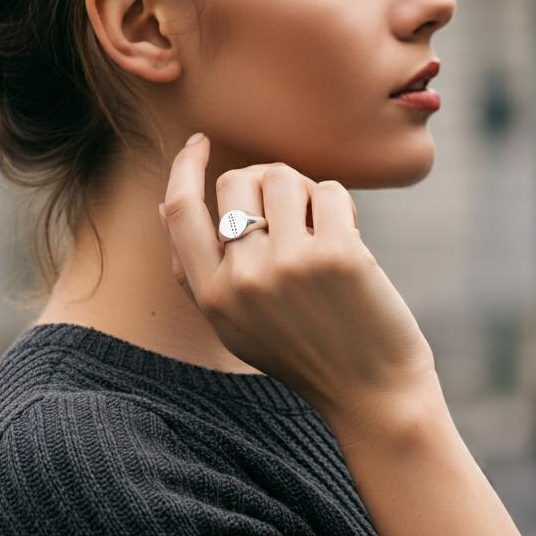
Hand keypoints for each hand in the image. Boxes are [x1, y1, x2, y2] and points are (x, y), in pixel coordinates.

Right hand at [157, 134, 438, 419]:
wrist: (372, 393)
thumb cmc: (303, 351)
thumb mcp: (234, 323)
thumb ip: (197, 271)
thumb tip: (162, 207)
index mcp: (211, 296)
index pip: (179, 210)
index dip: (185, 167)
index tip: (200, 143)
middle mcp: (242, 279)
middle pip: (236, 180)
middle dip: (266, 181)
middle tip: (294, 209)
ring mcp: (289, 265)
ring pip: (283, 177)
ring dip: (306, 192)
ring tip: (322, 227)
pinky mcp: (338, 254)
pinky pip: (329, 191)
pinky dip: (340, 206)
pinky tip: (349, 237)